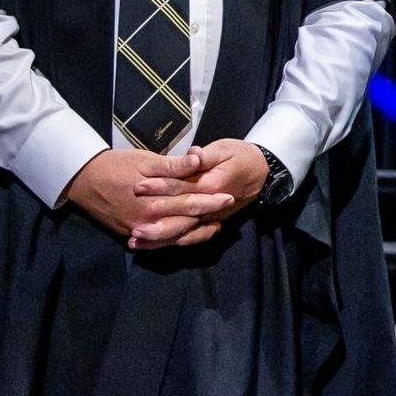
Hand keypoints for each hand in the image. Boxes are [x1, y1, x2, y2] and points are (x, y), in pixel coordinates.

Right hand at [65, 148, 231, 249]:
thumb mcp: (144, 160)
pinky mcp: (131, 233)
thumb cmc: (115, 165)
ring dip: (195, 232)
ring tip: (213, 227)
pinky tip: (186, 235)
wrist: (82, 179)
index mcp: (154, 200)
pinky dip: (173, 239)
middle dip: (207, 215)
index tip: (228, 195)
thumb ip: (172, 165)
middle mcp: (148, 220)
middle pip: (184, 220)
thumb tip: (198, 161)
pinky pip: (157, 242)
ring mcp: (139, 230)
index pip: (189, 200)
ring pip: (173, 236)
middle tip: (227, 210)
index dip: (210, 198)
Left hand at [129, 138, 270, 245]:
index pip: (182, 188)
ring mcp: (210, 218)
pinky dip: (172, 242)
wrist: (262, 172)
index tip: (138, 187)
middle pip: (182, 218)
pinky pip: (190, 236)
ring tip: (136, 243)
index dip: (160, 187)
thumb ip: (206, 155)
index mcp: (212, 187)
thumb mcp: (224, 149)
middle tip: (134, 229)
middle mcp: (211, 208)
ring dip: (160, 239)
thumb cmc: (240, 157)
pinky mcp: (209, 222)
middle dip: (157, 225)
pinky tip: (153, 246)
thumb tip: (193, 155)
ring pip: (184, 232)